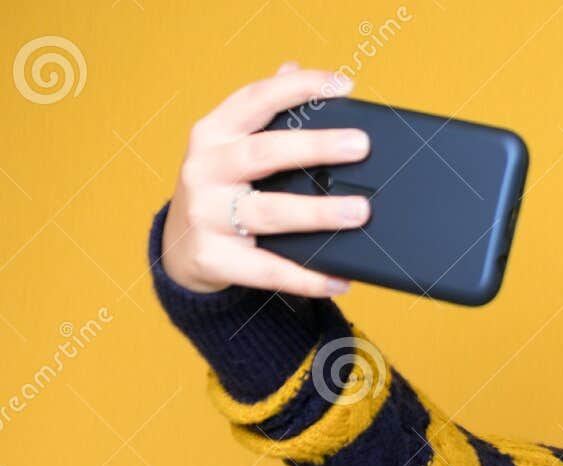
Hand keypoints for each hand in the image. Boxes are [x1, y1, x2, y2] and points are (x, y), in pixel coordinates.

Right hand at [159, 60, 369, 296]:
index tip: (341, 85)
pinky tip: (341, 279)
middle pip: (265, 153)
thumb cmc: (220, 188)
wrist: (179, 249)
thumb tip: (293, 65)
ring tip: (359, 211)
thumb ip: (262, 113)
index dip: (298, 88)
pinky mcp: (216, 259)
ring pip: (270, 212)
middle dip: (315, 148)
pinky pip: (269, 270)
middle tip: (360, 146)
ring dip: (318, 212)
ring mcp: (207, 216)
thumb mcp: (231, 146)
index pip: (255, 99)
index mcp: (212, 134)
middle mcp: (205, 170)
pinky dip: (308, 277)